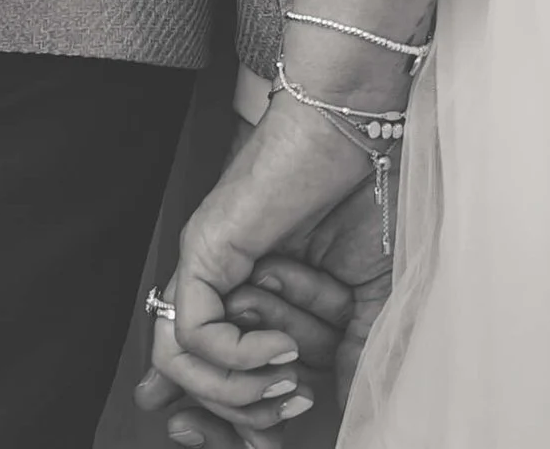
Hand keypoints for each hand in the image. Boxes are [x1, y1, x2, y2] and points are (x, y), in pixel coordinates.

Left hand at [136, 95, 396, 439]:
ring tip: (293, 384)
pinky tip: (286, 348)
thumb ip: (349, 362)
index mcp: (254, 300)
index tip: (274, 439)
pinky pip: (195, 334)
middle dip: (248, 416)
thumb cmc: (367, 201)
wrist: (357, 131)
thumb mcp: (367, 305)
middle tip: (294, 412)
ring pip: (182, 365)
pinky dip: (239, 357)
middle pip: (197, 381)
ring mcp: (206, 268)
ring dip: (241, 393)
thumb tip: (348, 420)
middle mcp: (221, 286)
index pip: (224, 379)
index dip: (244, 421)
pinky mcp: (203, 252)